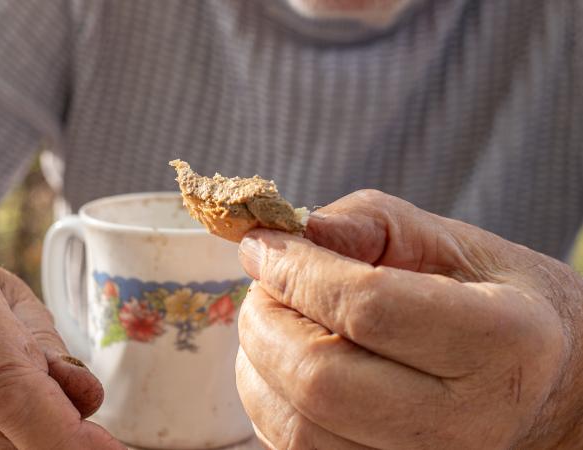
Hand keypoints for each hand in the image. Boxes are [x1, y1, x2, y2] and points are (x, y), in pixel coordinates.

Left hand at [235, 190, 582, 448]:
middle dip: (266, 322)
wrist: (544, 389)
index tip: (260, 245)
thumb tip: (296, 230)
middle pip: (320, 380)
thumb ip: (374, 224)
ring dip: (257, 365)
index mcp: (499, 342)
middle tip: (262, 286)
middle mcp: (467, 422)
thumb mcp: (454, 244)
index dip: (296, 272)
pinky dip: (271, 403)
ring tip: (273, 323)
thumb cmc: (495, 304)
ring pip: (297, 429)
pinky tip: (285, 365)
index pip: (367, 308)